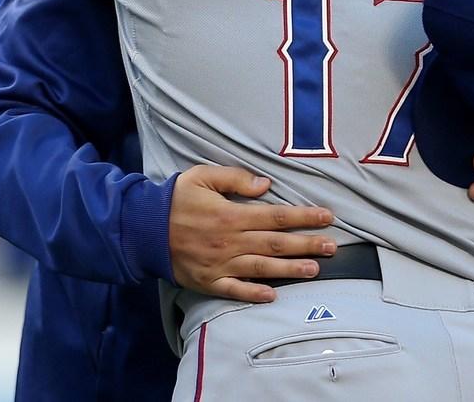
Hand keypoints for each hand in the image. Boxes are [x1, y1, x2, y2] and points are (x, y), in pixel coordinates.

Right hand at [169, 165, 336, 302]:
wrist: (141, 228)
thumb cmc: (175, 198)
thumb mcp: (202, 176)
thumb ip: (235, 179)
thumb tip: (266, 185)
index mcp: (231, 215)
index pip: (276, 216)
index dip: (304, 217)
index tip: (326, 217)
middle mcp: (230, 241)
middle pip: (276, 244)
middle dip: (307, 245)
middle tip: (332, 246)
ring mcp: (220, 264)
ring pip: (262, 269)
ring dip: (290, 270)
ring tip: (314, 270)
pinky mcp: (208, 281)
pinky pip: (235, 290)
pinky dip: (254, 294)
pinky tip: (273, 296)